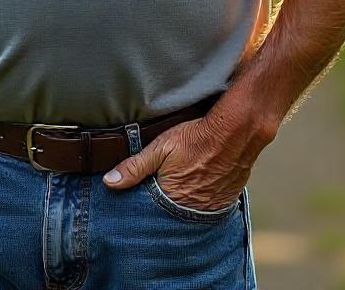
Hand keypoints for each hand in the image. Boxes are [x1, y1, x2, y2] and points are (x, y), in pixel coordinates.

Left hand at [102, 114, 265, 211]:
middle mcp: (193, 210)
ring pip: (192, 212)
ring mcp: (212, 206)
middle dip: (165, 206)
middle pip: (172, 213)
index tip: (142, 197)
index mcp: (173, 199)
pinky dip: (203, 199)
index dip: (146, 204)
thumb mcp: (159, 148)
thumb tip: (109, 182)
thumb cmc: (195, 138)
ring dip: (185, 203)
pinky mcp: (227, 200)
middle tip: (165, 189)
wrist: (235, 132)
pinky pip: (210, 207)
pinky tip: (200, 186)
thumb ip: (134, 167)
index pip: (152, 211)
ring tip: (182, 188)